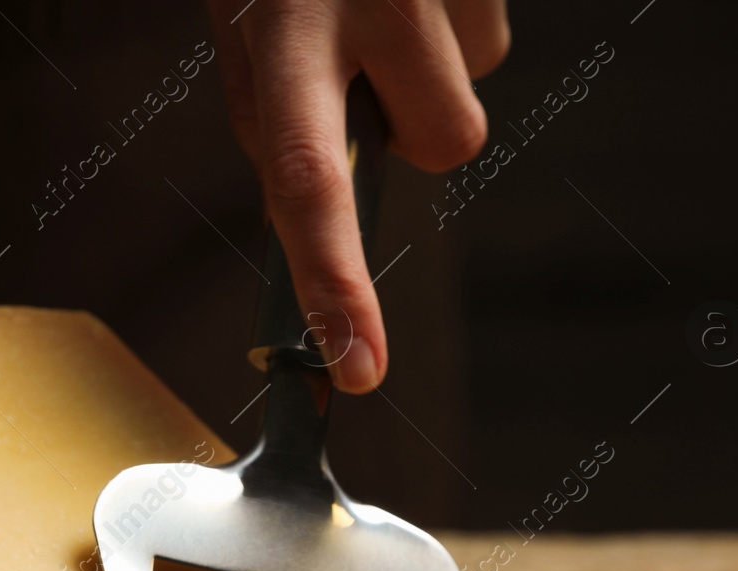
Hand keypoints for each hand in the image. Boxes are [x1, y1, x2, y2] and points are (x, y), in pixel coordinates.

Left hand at [208, 0, 508, 391]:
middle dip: (420, 124)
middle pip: (449, 139)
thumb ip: (279, 113)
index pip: (308, 177)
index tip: (358, 369)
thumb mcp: (244, 21)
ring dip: (435, 63)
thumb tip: (321, 208)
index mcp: (283, 26)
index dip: (336, 282)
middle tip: (366, 55)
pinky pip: (492, 31)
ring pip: (479, 84)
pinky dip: (455, 20)